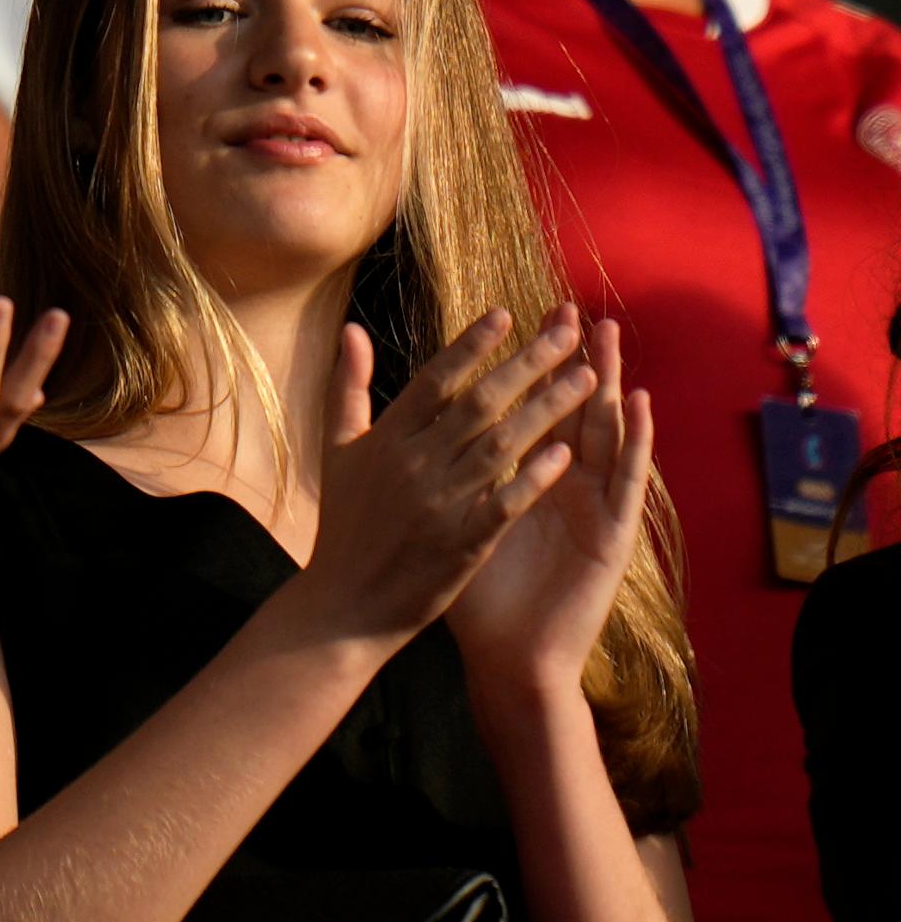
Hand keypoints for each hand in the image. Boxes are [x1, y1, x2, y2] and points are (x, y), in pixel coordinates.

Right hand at [297, 308, 597, 651]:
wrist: (343, 606)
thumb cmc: (343, 524)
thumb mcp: (336, 449)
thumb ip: (347, 385)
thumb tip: (353, 329)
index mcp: (387, 439)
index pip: (436, 379)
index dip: (472, 345)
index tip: (508, 315)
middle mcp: (414, 464)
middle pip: (479, 403)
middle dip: (528, 364)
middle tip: (569, 333)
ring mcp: (439, 505)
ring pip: (502, 445)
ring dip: (546, 409)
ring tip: (586, 380)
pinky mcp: (461, 545)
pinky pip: (505, 502)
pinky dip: (535, 477)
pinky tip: (567, 453)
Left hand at [446, 308, 654, 716]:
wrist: (511, 658)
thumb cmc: (479, 593)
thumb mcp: (454, 523)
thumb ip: (438, 475)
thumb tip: (408, 435)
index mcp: (523, 479)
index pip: (525, 410)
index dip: (520, 365)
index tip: (513, 316)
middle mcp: (562, 486)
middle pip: (569, 410)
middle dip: (566, 361)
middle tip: (568, 311)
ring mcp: (590, 507)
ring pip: (605, 434)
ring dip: (608, 385)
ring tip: (607, 341)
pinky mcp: (612, 536)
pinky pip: (627, 483)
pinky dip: (635, 444)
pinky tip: (639, 407)